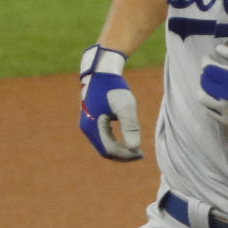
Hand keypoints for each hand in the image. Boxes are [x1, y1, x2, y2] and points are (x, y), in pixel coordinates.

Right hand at [79, 45, 142, 159]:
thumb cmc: (114, 87)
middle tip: (141, 154)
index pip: (109, 150)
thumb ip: (130, 127)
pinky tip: (129, 141)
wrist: (102, 72)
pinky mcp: (92, 121)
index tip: (141, 153)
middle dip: (123, 155)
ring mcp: (88, 125)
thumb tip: (134, 148)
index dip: (125, 154)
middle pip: (105, 151)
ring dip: (120, 150)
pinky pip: (104, 139)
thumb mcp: (125, 106)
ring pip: (104, 146)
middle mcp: (87, 128)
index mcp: (91, 126)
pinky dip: (116, 143)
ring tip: (137, 150)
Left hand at [198, 43, 227, 136]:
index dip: (206, 61)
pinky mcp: (226, 122)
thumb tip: (218, 49)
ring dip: (204, 88)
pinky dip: (208, 102)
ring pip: (202, 98)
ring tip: (212, 85)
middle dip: (205, 74)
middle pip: (203, 82)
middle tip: (212, 71)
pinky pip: (209, 111)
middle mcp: (224, 96)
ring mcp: (224, 111)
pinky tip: (215, 98)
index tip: (210, 58)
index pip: (208, 68)